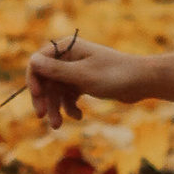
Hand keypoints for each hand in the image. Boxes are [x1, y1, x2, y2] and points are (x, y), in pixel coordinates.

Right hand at [26, 33, 173, 127]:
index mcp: (67, 48)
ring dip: (56, 108)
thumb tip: (32, 60)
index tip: (38, 96)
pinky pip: (68, 96)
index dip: (34, 80)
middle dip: (44, 98)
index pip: (39, 62)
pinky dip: (70, 107)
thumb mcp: (83, 75)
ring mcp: (76, 71)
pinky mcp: (84, 83)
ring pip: (56, 91)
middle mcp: (69, 57)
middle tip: (42, 116)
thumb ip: (56, 70)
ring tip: (58, 126)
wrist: (142, 82)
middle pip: (45, 79)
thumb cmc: (114, 74)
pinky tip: (78, 116)